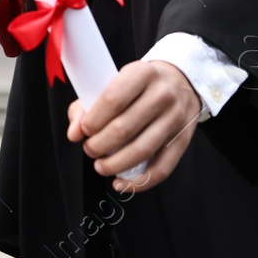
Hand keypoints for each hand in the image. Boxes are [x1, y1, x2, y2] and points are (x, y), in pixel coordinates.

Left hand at [67, 59, 200, 191]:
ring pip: (143, 150)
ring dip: (115, 164)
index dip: (93, 120)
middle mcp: (162, 95)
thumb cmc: (138, 84)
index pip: (113, 100)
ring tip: (100, 166)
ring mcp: (176, 118)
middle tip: (89, 149)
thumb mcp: (114, 81)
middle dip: (99, 145)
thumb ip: (87, 104)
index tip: (83, 131)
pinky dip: (140, 182)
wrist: (180, 81)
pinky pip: (163, 167)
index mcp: (142, 74)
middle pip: (125, 128)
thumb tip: (74, 133)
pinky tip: (121, 183)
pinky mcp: (183, 139)